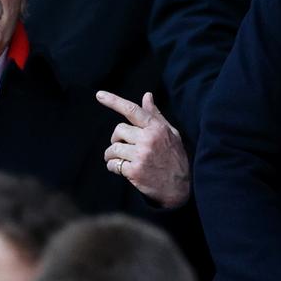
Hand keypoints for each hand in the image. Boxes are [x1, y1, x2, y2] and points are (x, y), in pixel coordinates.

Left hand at [99, 91, 190, 208]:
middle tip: (123, 146)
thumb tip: (147, 96)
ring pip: (113, 148)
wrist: (180, 186)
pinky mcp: (134, 171)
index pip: (133, 111)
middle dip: (117, 138)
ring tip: (121, 159)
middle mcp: (148, 139)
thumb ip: (155, 115)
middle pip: (118, 130)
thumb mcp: (170, 133)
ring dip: (112, 154)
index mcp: (157, 128)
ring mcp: (141, 155)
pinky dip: (114, 167)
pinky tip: (123, 169)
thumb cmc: (175, 157)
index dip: (114, 101)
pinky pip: (112, 164)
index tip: (99, 95)